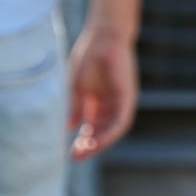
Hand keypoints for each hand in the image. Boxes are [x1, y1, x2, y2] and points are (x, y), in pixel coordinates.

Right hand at [67, 25, 137, 159]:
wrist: (104, 36)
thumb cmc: (89, 57)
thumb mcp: (76, 87)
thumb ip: (74, 107)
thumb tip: (67, 128)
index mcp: (98, 102)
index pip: (91, 127)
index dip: (81, 141)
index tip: (70, 153)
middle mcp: (111, 105)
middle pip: (101, 132)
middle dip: (89, 146)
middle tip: (75, 158)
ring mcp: (120, 102)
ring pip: (113, 130)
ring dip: (100, 143)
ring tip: (85, 153)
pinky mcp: (128, 98)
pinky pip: (121, 121)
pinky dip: (110, 133)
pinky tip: (98, 141)